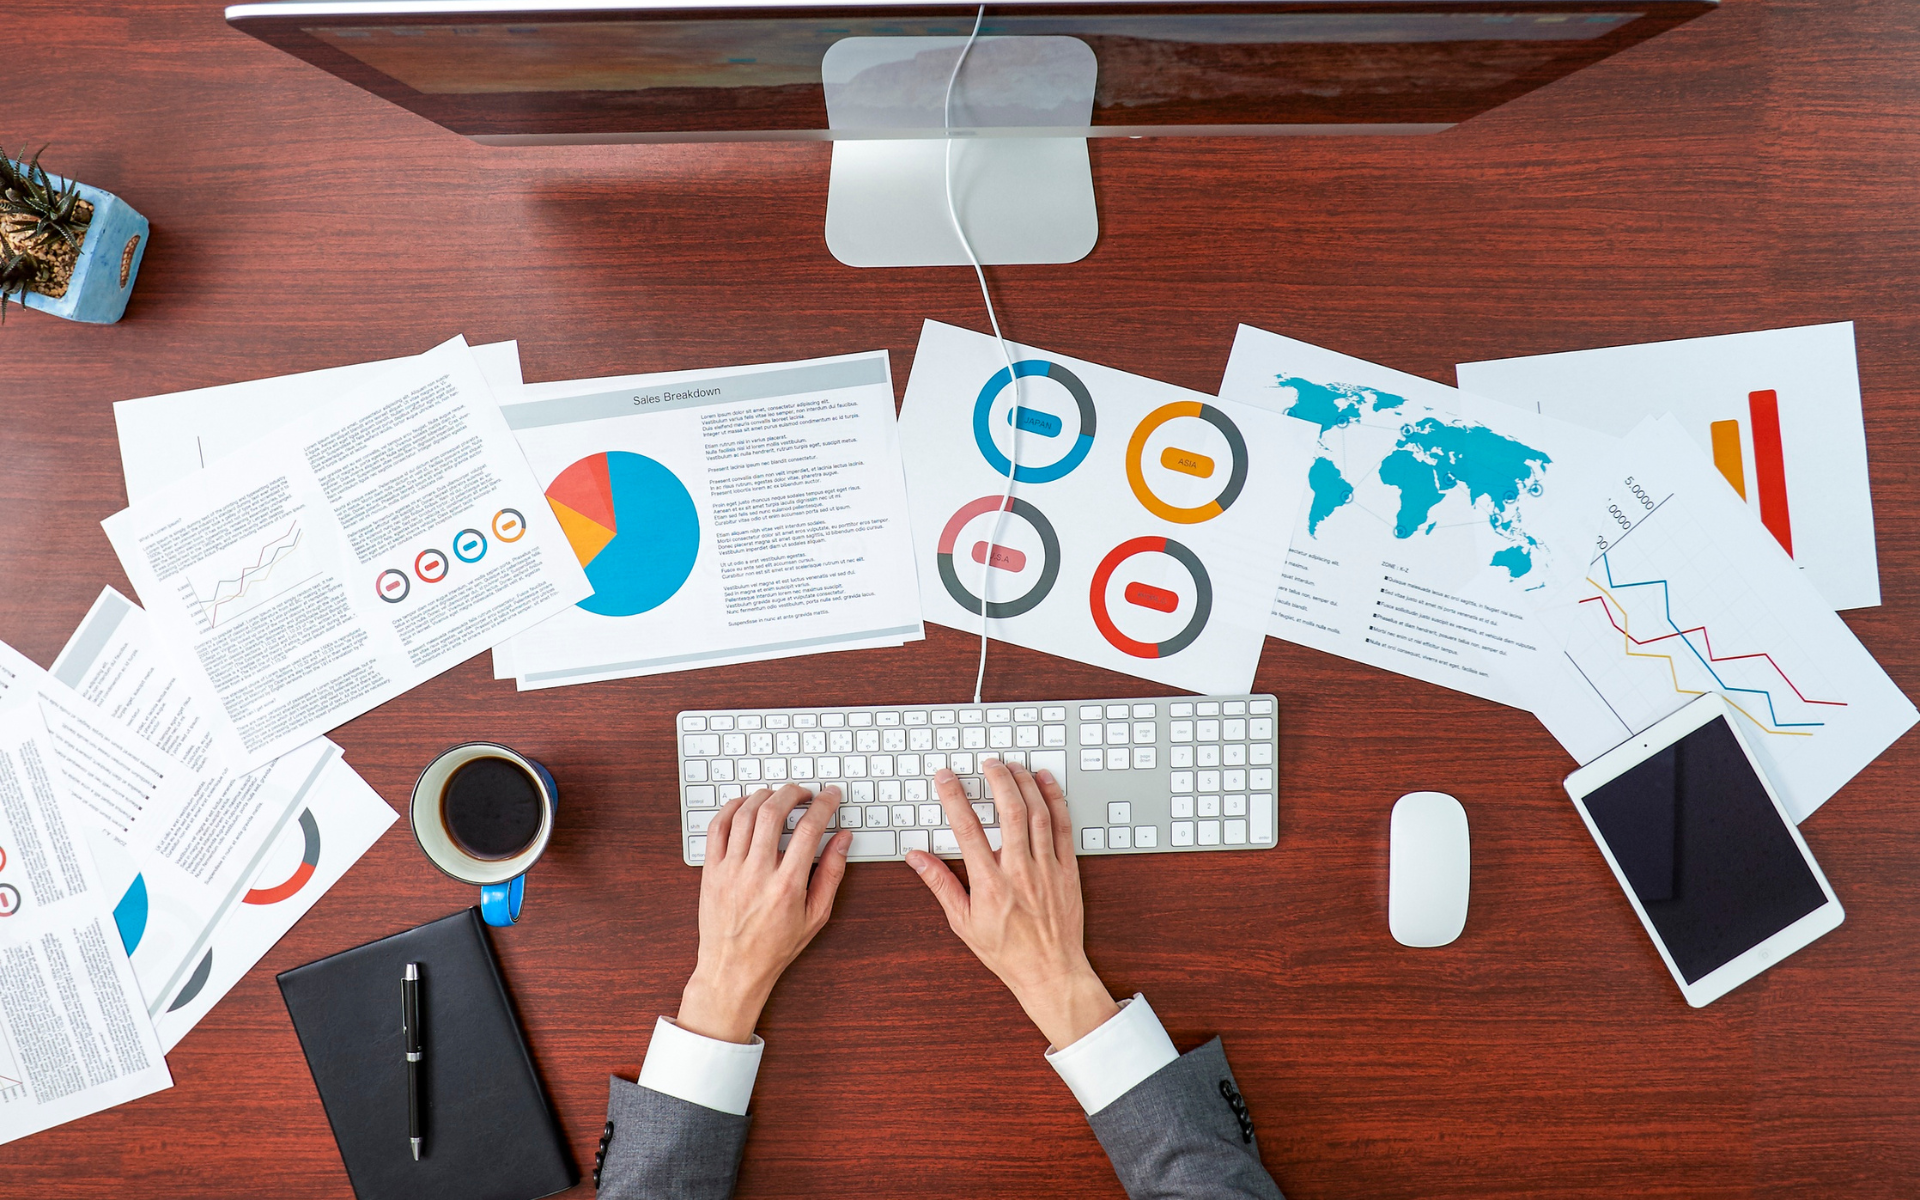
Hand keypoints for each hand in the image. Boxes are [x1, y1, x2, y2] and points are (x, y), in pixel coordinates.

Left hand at [677, 784, 852, 1042]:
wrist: (733, 969)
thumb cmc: (775, 947)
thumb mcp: (816, 916)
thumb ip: (832, 874)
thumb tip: (842, 840)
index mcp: (787, 886)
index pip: (809, 830)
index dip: (823, 805)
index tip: (830, 795)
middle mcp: (756, 874)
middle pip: (773, 813)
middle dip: (792, 793)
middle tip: (803, 793)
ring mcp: (730, 870)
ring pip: (744, 814)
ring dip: (764, 796)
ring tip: (778, 797)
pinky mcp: (711, 871)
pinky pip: (717, 827)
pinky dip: (732, 808)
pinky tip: (746, 805)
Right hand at [906, 759, 1120, 1049]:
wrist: (1050, 972)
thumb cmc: (1007, 952)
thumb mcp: (963, 923)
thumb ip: (940, 884)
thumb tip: (917, 858)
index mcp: (990, 884)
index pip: (967, 830)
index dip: (954, 798)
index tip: (945, 778)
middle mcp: (1019, 871)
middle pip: (1009, 811)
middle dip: (997, 779)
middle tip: (987, 763)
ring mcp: (1047, 869)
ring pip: (1038, 813)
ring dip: (1024, 783)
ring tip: (1012, 766)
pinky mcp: (1068, 870)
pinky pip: (1063, 827)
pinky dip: (1054, 800)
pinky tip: (1044, 783)